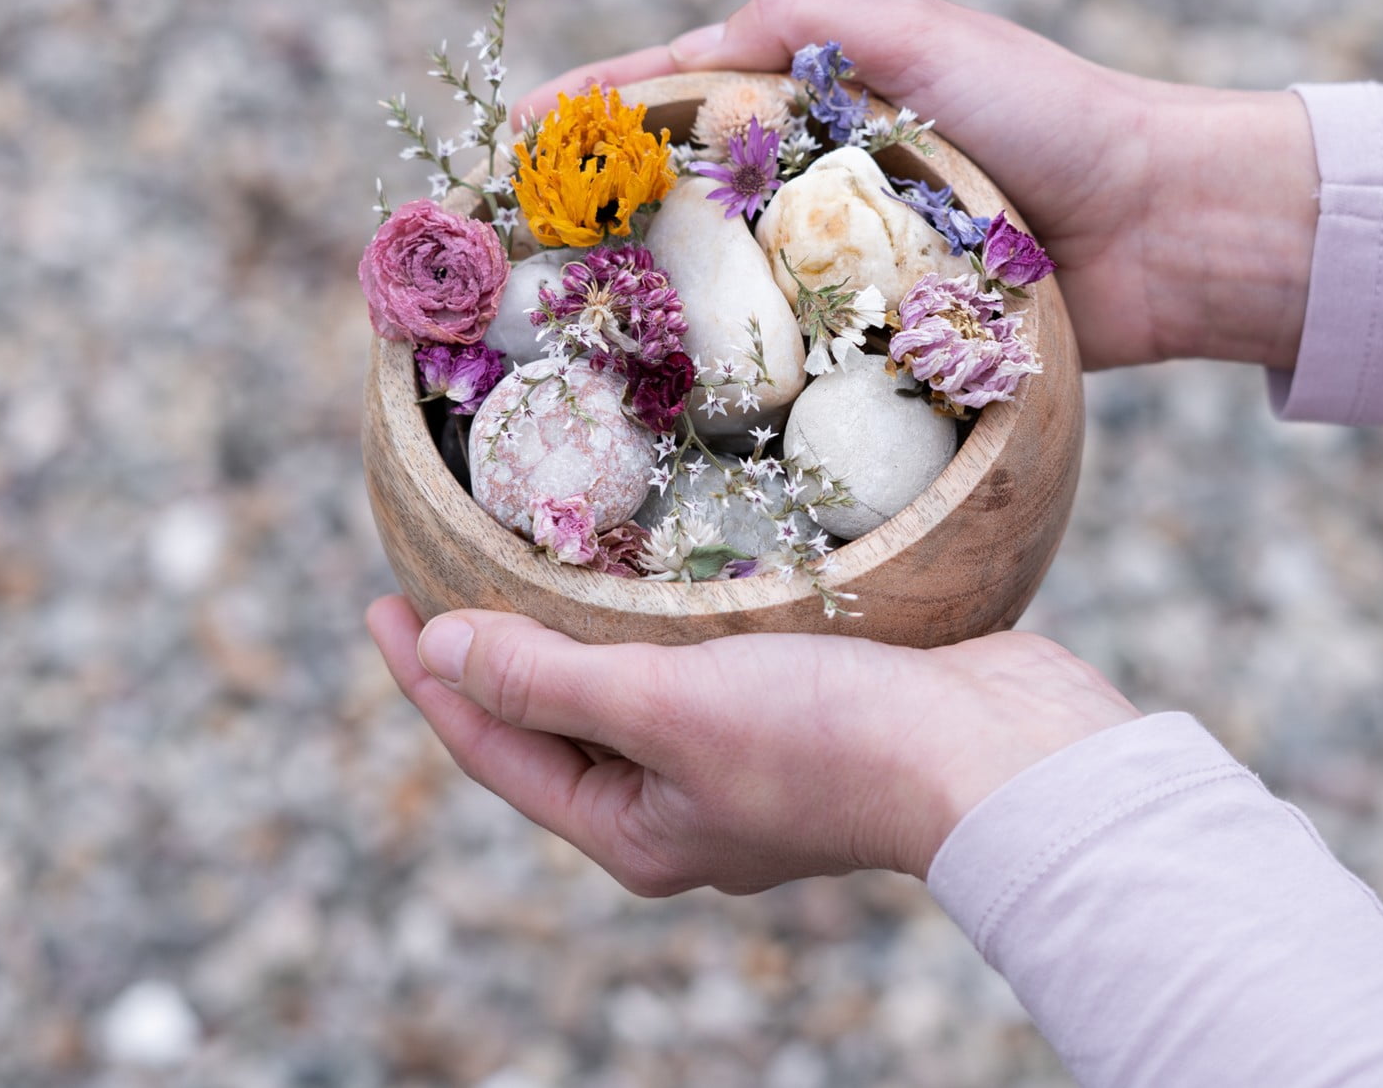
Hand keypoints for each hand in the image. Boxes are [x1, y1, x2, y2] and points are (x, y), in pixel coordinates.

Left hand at [366, 598, 1137, 892]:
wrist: (1003, 756)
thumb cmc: (833, 739)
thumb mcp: (669, 708)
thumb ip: (552, 680)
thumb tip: (440, 648)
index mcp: (638, 827)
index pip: (499, 746)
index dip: (430, 677)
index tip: (380, 601)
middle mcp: (684, 803)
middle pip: (560, 718)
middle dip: (501, 649)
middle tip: (448, 571)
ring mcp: (747, 756)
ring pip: (635, 685)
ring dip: (586, 624)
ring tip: (543, 554)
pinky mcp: (807, 703)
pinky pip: (703, 655)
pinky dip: (666, 610)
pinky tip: (668, 558)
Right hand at [518, 0, 1318, 370]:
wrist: (1167, 228)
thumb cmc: (1051, 114)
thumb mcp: (917, 36)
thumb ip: (799, 21)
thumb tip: (674, 53)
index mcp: (823, 100)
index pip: (682, 102)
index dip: (594, 122)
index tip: (509, 144)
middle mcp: (824, 184)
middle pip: (687, 202)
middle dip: (599, 225)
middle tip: (513, 256)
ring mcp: (854, 269)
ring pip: (730, 289)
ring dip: (652, 309)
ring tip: (562, 334)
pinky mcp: (889, 343)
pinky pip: (798, 358)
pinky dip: (739, 373)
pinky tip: (670, 397)